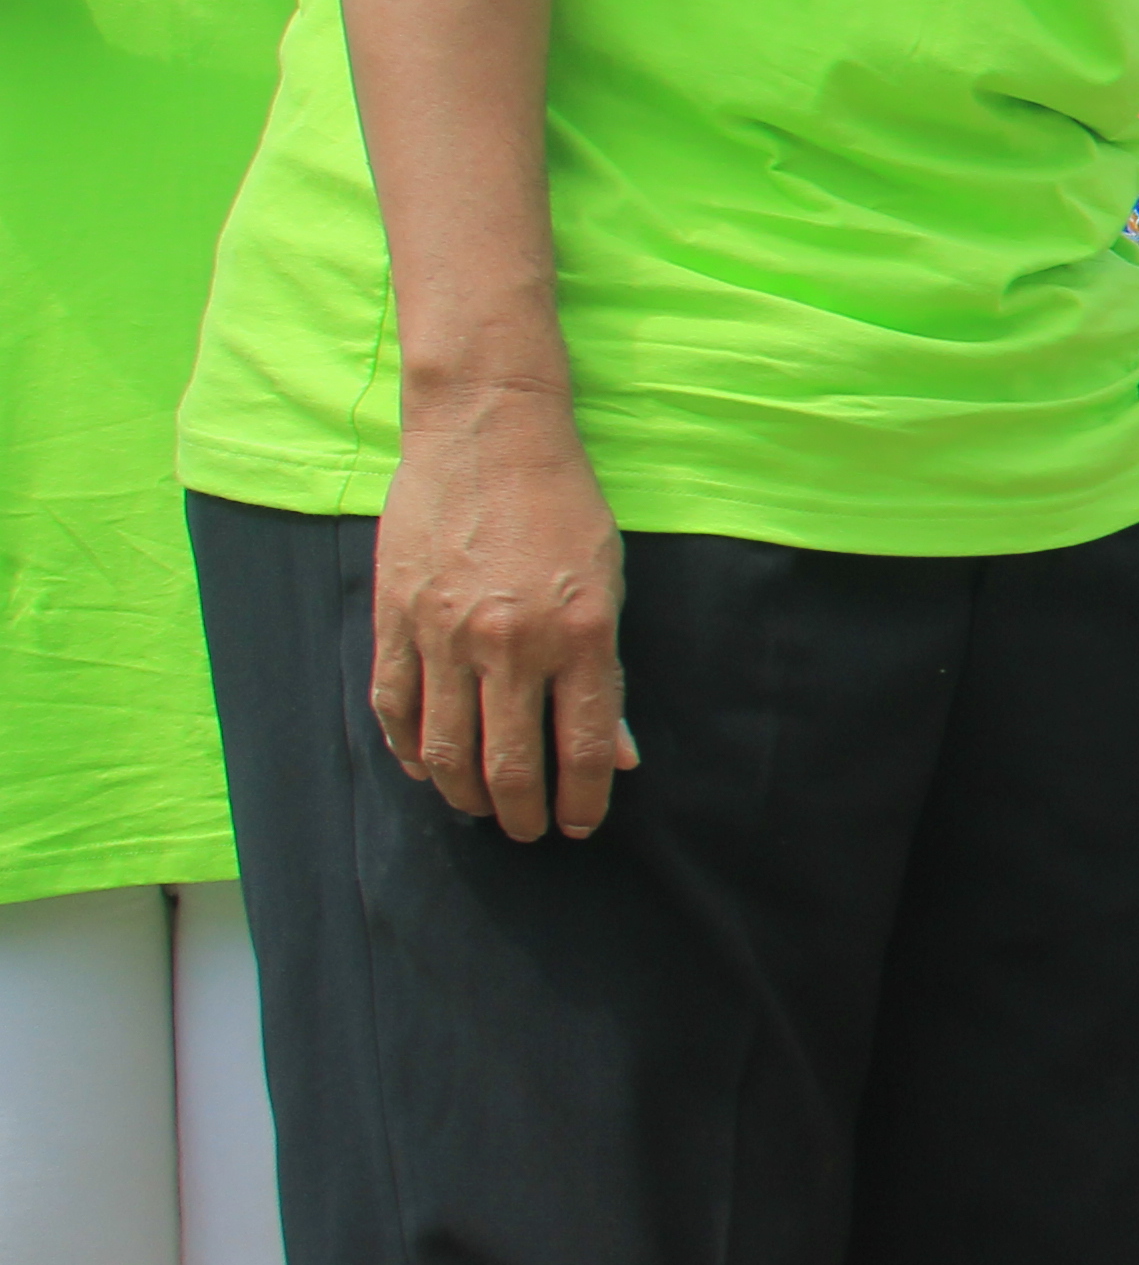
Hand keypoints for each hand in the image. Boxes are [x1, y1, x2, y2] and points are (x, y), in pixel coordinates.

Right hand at [372, 392, 640, 839]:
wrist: (486, 434)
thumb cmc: (562, 505)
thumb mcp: (609, 583)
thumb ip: (609, 674)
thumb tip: (619, 754)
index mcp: (579, 634)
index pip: (582, 748)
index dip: (582, 801)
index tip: (579, 825)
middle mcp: (510, 643)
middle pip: (509, 765)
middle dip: (522, 814)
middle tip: (527, 831)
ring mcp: (444, 634)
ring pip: (445, 751)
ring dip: (464, 795)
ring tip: (481, 809)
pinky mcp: (394, 619)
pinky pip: (393, 707)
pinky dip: (406, 750)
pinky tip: (423, 768)